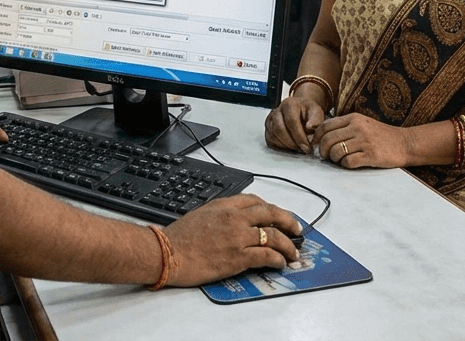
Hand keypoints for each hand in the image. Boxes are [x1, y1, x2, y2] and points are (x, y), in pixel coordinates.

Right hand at [163, 195, 301, 285]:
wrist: (167, 253)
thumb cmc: (178, 237)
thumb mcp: (200, 214)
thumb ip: (220, 214)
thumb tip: (233, 221)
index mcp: (224, 205)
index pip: (255, 201)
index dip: (271, 208)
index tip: (277, 215)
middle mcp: (234, 218)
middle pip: (271, 214)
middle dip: (288, 221)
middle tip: (297, 229)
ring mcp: (238, 237)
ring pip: (274, 236)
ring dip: (288, 244)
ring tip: (294, 252)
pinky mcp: (238, 257)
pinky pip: (266, 255)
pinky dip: (278, 259)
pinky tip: (281, 263)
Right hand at [264, 95, 324, 153]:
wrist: (300, 110)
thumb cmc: (307, 111)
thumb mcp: (316, 112)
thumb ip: (316, 119)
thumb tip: (310, 127)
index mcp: (289, 104)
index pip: (291, 121)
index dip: (299, 136)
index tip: (307, 146)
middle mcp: (277, 111)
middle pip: (279, 129)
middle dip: (293, 143)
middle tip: (304, 149)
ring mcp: (270, 120)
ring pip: (274, 136)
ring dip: (288, 145)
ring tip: (299, 147)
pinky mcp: (268, 129)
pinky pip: (271, 140)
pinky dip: (282, 146)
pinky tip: (292, 145)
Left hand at [312, 113, 410, 168]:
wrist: (406, 143)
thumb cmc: (382, 135)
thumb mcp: (363, 123)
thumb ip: (345, 126)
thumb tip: (323, 136)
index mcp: (354, 118)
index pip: (326, 125)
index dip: (316, 137)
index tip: (315, 145)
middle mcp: (358, 128)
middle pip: (328, 139)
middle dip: (322, 150)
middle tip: (324, 156)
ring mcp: (364, 141)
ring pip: (336, 151)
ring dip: (333, 159)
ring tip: (338, 160)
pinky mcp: (371, 155)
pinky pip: (348, 162)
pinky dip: (345, 165)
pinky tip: (349, 164)